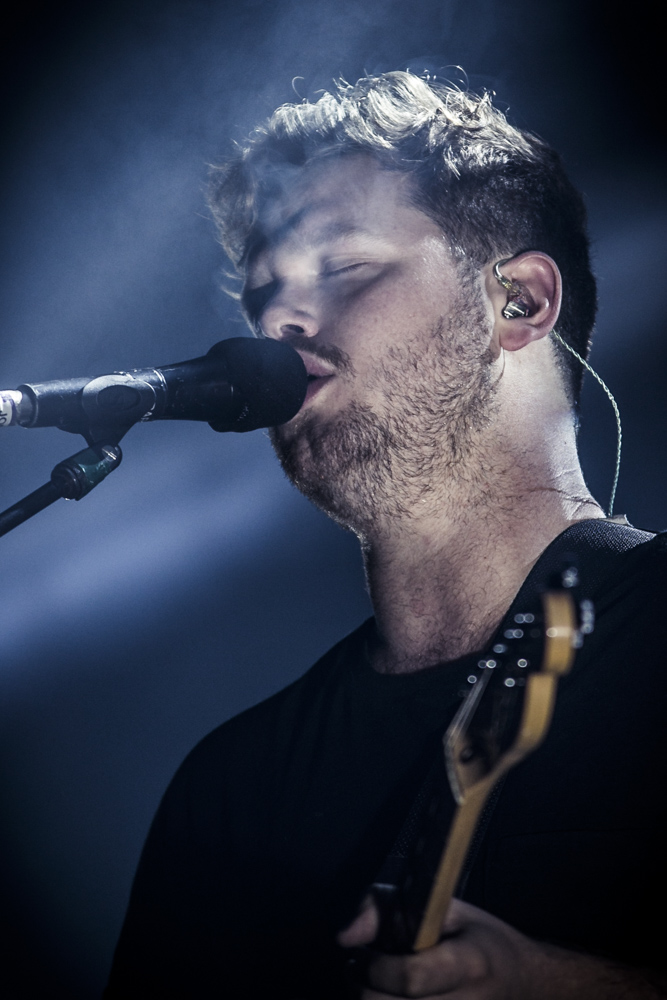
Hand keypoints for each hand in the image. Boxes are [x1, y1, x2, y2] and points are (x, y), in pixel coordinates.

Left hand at [338, 896, 535, 998]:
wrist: (526, 983)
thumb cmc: (482, 940)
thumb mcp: (447, 908)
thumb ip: (391, 909)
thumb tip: (344, 935)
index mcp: (468, 965)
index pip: (410, 978)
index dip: (375, 968)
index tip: (364, 953)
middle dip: (361, 989)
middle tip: (359, 968)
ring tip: (373, 986)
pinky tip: (389, 999)